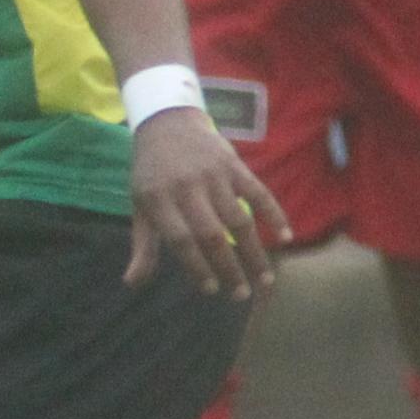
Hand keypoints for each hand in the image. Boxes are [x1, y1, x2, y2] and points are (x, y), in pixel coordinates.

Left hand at [125, 106, 288, 297]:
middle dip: (229, 268)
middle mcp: (186, 188)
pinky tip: (286, 237)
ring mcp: (213, 175)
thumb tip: (133, 283)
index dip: (197, 267)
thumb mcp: (140, 206)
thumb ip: (143, 246)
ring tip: (266, 280)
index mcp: (158, 200)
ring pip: (239, 218)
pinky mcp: (234, 165)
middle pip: (212, 234)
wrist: (167, 123)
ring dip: (254, 252)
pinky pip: (258, 192)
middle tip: (241, 296)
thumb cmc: (152, 173)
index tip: (211, 290)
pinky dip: (274, 214)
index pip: (180, 240)